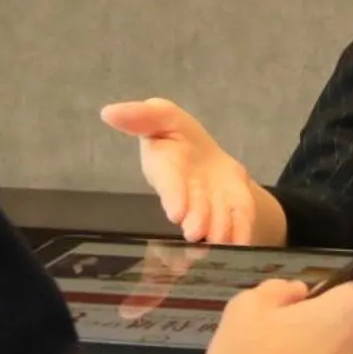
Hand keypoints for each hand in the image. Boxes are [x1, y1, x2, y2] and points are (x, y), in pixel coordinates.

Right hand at [100, 98, 283, 244]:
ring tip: (222, 236)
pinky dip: (242, 234)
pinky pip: (239, 227)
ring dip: (220, 231)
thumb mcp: (161, 116)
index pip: (169, 185)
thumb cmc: (178, 137)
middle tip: (198, 231)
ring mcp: (212, 210)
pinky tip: (244, 241)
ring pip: (216, 224)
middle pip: (193, 212)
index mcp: (166, 171)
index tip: (176, 212)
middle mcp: (188, 198)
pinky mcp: (233, 214)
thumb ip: (140, 116)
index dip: (173, 197)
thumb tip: (108, 112)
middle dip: (197, 220)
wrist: (206, 159)